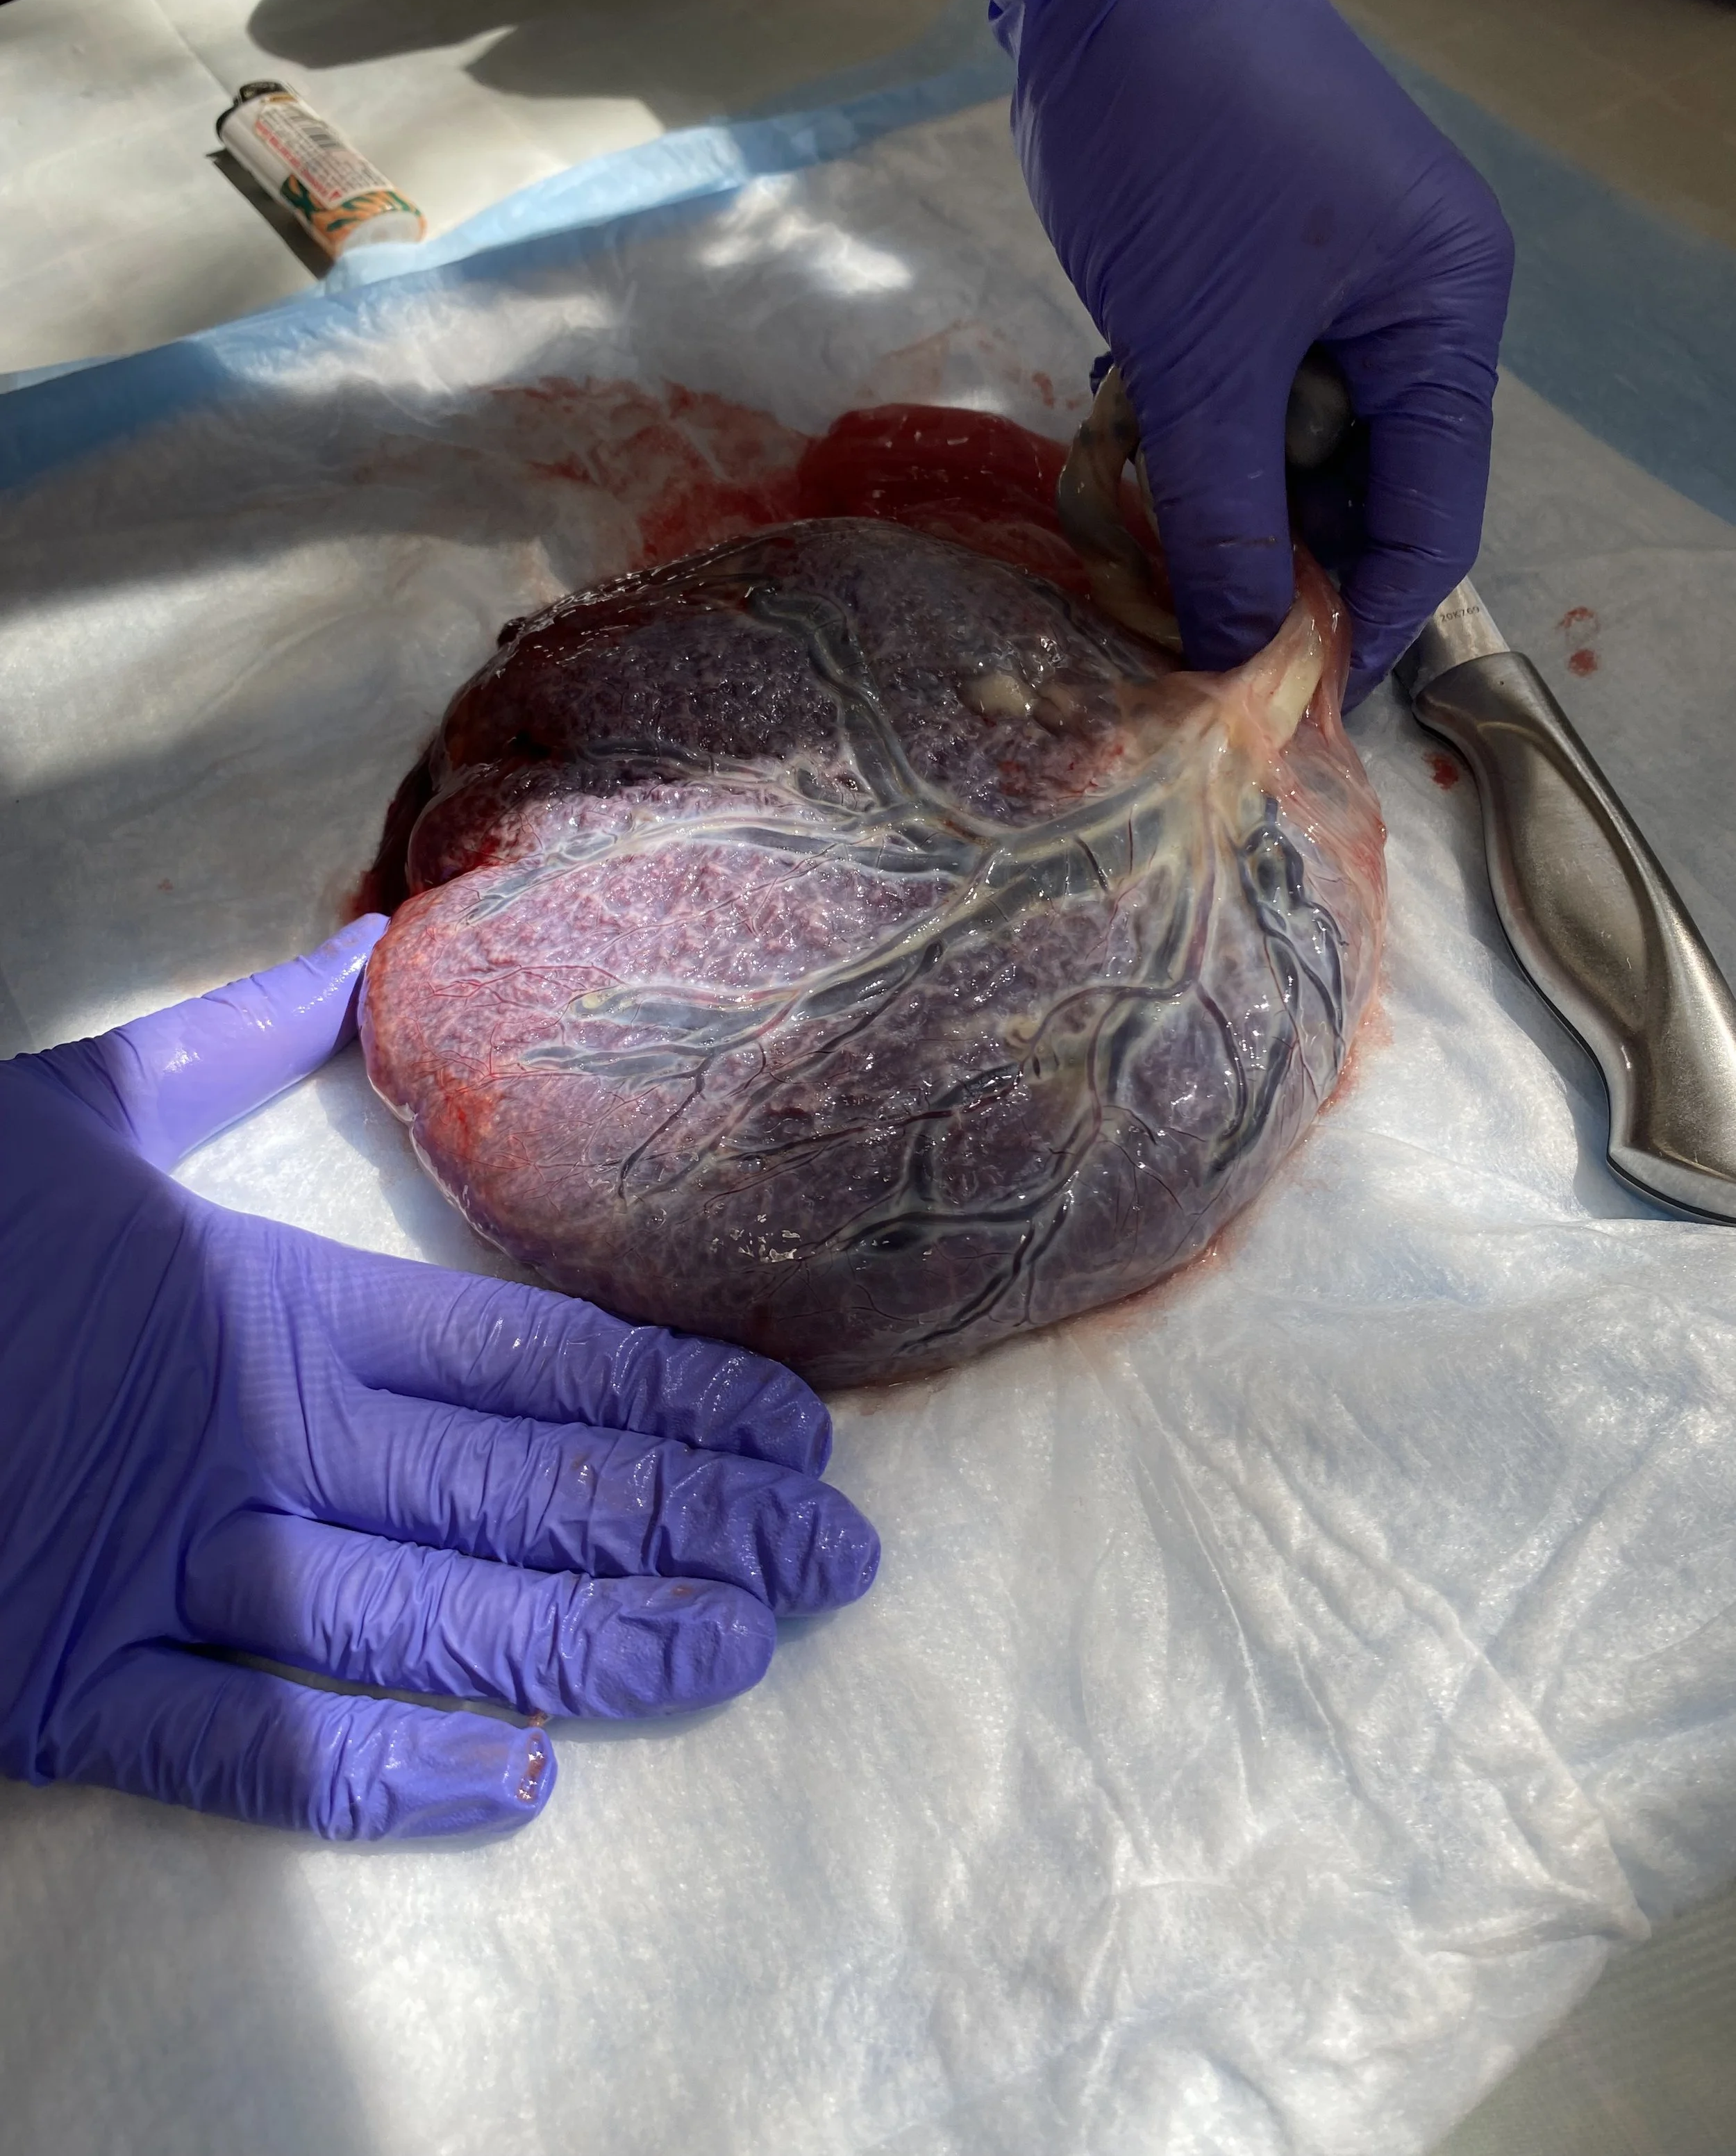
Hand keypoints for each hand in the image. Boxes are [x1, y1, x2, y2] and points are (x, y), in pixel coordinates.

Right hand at [0, 925, 878, 1837]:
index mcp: (272, 1297)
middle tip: (841, 1564)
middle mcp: (253, 1434)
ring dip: (602, 1640)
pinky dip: (380, 1776)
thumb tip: (362, 947)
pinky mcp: (62, 1682)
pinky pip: (246, 1749)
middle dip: (695, 1528)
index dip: (680, 1403)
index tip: (802, 1437)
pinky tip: (521, 1786)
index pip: (534, 1359)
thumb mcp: (75, 1107)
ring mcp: (165, 1567)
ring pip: (429, 1618)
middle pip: (522, 1491)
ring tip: (746, 1650)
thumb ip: (233, 1041)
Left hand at [930, 0, 1513, 704]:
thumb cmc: (1175, 142)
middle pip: (1362, 499)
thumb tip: (1241, 654)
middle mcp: (1409, 315)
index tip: (1285, 706)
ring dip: (1222, 517)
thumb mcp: (1201, 350)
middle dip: (1280, 574)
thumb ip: (1226, 514)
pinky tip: (1133, 480)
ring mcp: (1330, 300)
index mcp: (1444, 316)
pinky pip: (1238, 408)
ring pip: (1289, 460)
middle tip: (1191, 648)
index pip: (1431, 520)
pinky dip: (1190, 454)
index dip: (1363, 625)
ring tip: (1148, 568)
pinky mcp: (1254, 288)